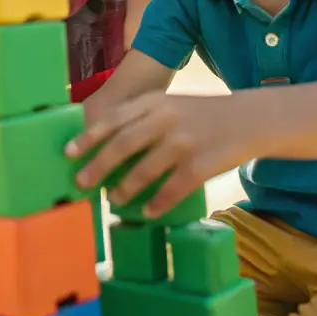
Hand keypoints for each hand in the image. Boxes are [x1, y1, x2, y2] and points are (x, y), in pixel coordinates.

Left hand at [65, 92, 245, 218]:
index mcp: (155, 102)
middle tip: (81, 183)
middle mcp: (166, 119)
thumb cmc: (200, 114)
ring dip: (124, 189)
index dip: (88, 137)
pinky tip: (147, 213)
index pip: (114, 119)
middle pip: (123, 145)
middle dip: (98, 166)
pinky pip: (172, 190)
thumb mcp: (170, 104)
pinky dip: (157, 204)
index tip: (68, 153)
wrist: (248, 119)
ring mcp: (184, 143)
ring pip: (144, 171)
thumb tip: (102, 142)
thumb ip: (140, 117)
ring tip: (113, 200)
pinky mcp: (201, 166)